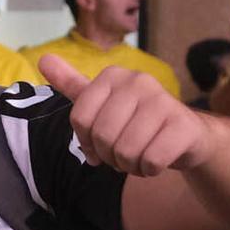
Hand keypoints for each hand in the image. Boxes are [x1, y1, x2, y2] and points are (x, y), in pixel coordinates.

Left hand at [39, 56, 217, 176]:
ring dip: (130, 165)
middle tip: (123, 153)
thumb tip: (43, 59)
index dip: (86, 142)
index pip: (80, 120)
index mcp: (112, 76)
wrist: (186, 136)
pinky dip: (149, 170)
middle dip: (110, 156)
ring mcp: (163, 100)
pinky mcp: (183, 124)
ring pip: (126, 151)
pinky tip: (156, 161)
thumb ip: (72, 84)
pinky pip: (150, 160)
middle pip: (102, 136)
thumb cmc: (136, 121)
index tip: (98, 144)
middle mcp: (138, 81)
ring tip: (139, 156)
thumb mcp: (102, 102)